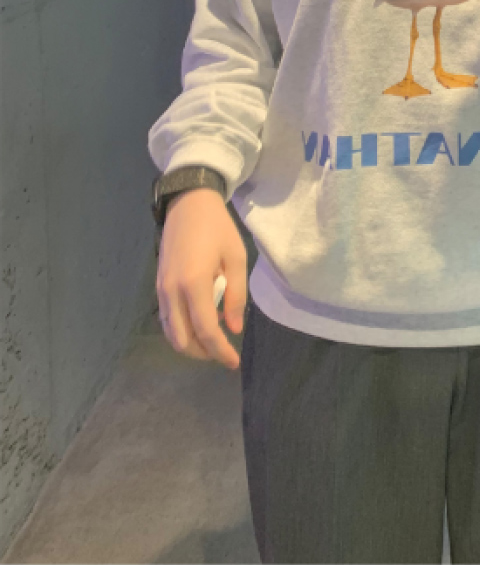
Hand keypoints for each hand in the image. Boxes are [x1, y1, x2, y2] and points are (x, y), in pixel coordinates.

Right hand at [156, 192, 247, 370]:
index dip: (221, 352)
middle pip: (182, 340)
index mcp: (194, 284)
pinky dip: (180, 330)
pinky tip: (198, 323)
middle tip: (223, 353)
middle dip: (203, 353)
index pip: (206, 331)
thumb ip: (235, 295)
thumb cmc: (217, 227)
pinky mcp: (158, 285)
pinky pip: (166, 319)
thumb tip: (233, 328)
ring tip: (212, 340)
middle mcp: (172, 292)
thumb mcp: (236, 258)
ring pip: (170, 332)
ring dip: (190, 344)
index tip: (234, 362)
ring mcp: (161, 289)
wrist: (187, 202)